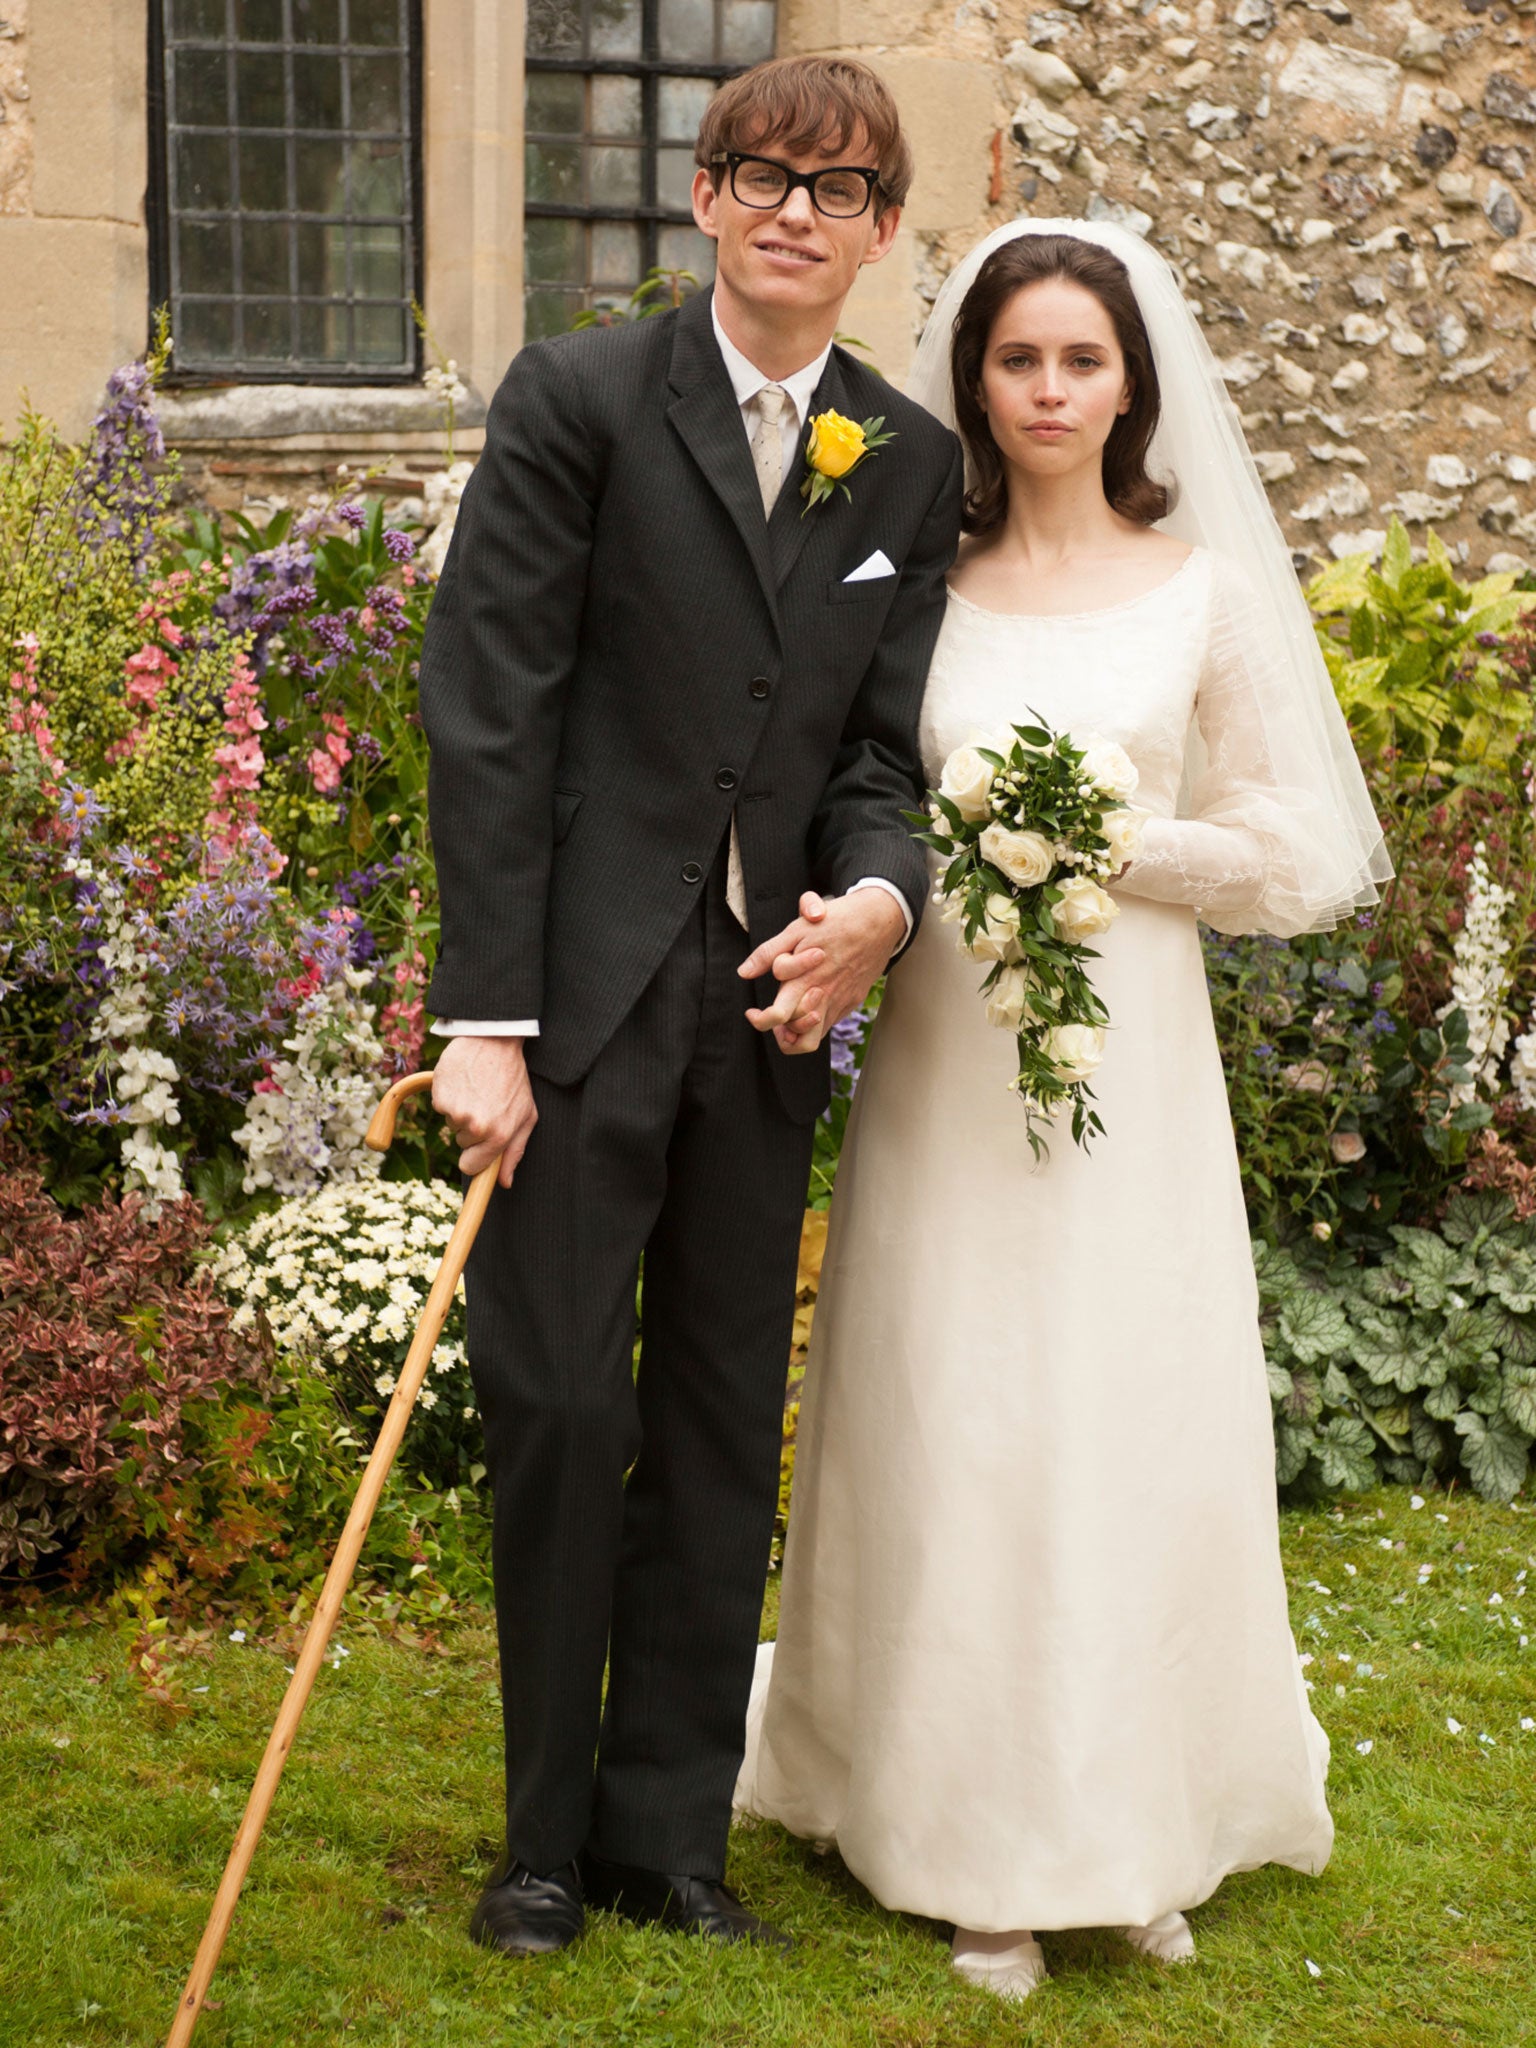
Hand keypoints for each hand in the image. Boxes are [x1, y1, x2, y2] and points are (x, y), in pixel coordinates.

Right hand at [431, 1034, 537, 1188]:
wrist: (494, 1041)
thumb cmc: (514, 1079)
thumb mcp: (526, 1115)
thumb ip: (516, 1151)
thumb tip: (505, 1183)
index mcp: (498, 1135)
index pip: (471, 1167)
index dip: (473, 1158)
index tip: (475, 1150)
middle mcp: (476, 1127)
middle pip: (462, 1144)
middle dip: (472, 1128)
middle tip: (487, 1103)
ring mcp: (456, 1112)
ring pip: (452, 1123)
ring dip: (461, 1110)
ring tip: (478, 1089)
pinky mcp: (440, 1096)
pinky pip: (440, 1106)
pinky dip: (449, 1096)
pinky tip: (464, 1081)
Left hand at [738, 889, 906, 1054]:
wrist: (879, 920)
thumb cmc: (837, 920)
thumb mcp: (797, 929)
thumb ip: (768, 953)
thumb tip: (744, 972)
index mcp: (805, 979)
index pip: (777, 1016)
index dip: (760, 1019)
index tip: (752, 1013)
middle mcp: (824, 995)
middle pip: (797, 1036)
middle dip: (778, 1032)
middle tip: (769, 1017)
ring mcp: (841, 1001)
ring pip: (814, 1037)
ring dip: (797, 1031)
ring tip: (787, 1018)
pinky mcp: (852, 1001)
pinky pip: (830, 1024)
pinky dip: (814, 1022)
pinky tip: (807, 1004)